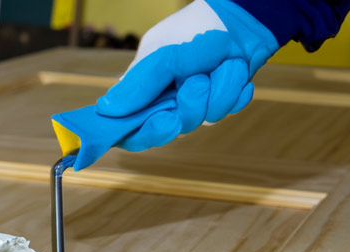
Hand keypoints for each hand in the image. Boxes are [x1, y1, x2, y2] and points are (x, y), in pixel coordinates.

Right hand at [96, 0, 278, 151]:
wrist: (244, 18)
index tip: (162, 121)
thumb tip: (104, 110)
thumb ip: (137, 86)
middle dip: (188, 107)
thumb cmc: (198, 30)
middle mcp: (163, 101)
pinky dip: (234, 91)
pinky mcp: (217, 103)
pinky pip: (225, 112)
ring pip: (200, 122)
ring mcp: (191, 104)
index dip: (139, 134)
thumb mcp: (164, 57)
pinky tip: (234, 70)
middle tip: (197, 84)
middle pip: (167, 130)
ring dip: (217, 92)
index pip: (128, 129)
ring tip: (222, 64)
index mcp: (141, 90)